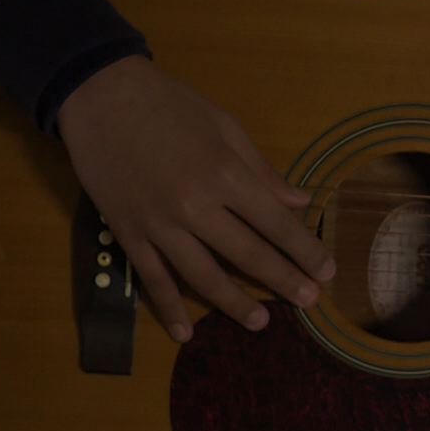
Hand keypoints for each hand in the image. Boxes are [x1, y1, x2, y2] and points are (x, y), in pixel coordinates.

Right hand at [56, 55, 335, 341]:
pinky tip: (185, 333)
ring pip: (202, 276)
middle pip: (246, 254)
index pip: (275, 222)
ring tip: (260, 324)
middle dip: (282, 280)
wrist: (102, 97)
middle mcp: (195, 206)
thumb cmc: (170, 104)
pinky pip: (152, 279)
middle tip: (309, 301)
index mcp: (225, 174)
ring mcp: (159, 225)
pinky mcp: (128, 234)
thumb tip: (300, 201)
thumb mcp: (225, 126)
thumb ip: (261, 169)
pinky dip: (169, 308)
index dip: (304, 249)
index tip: (328, 270)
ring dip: (233, 304)